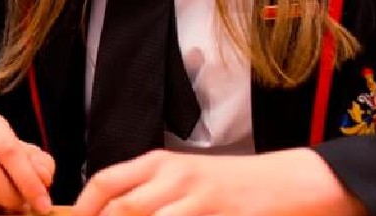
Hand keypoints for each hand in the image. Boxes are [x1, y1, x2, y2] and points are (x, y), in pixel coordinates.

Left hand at [72, 148, 366, 215]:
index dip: (84, 208)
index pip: (106, 182)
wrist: (291, 183)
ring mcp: (201, 201)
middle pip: (123, 209)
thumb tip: (109, 211)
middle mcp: (176, 179)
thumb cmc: (231, 185)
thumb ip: (148, 192)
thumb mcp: (184, 178)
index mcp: (160, 164)